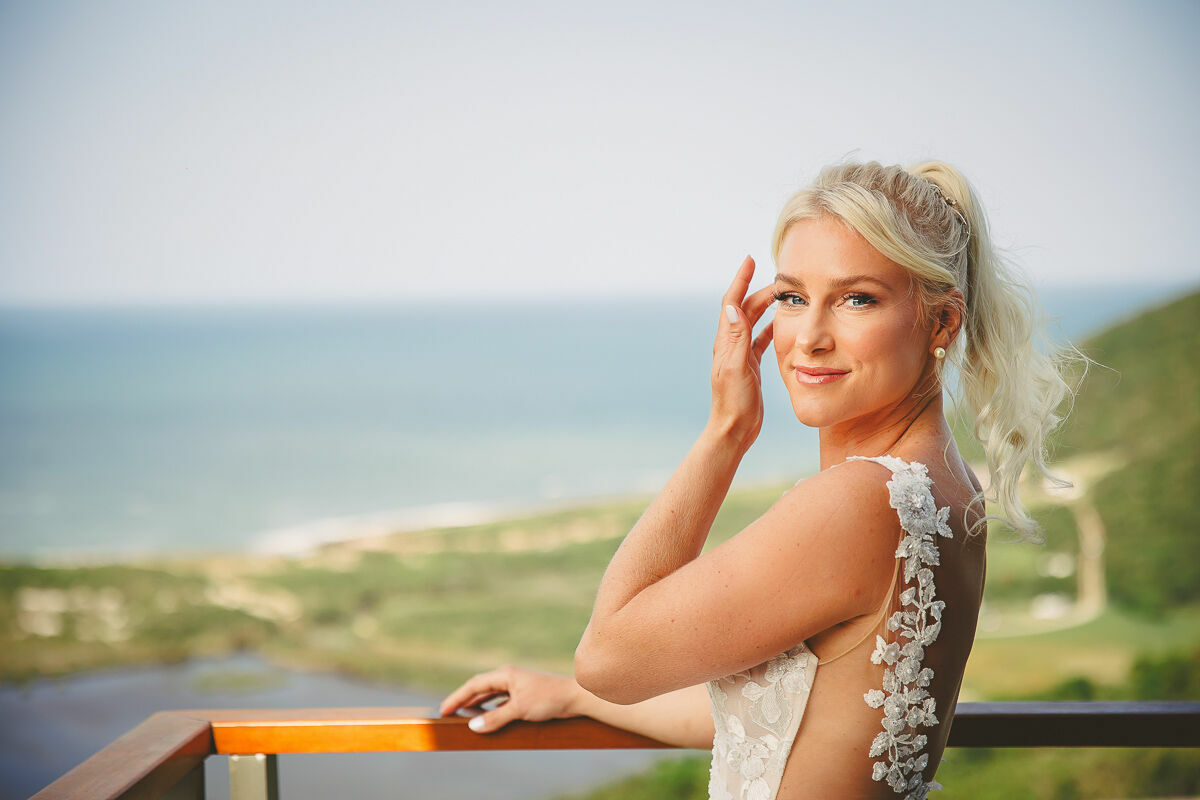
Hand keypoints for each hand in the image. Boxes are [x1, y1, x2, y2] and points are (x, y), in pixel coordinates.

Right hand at [439, 665, 581, 733]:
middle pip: (479, 687)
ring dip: (476, 703)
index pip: (474, 685)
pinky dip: (489, 707)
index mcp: (505, 674)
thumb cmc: (549, 698)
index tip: (444, 709)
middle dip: (463, 699)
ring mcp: (516, 685)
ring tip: (462, 714)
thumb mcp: (519, 709)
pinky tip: (486, 715)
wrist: (574, 697)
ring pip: (489, 694)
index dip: (457, 697)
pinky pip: (499, 700)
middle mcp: (508, 677)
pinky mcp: (523, 694)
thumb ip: (496, 717)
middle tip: (447, 712)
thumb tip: (473, 726)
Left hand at [710, 255, 774, 452]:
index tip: (749, 260)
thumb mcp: (736, 369)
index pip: (731, 303)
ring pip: (754, 323)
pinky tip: (783, 324)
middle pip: (745, 309)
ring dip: (766, 307)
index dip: (740, 280)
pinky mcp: (750, 367)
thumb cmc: (733, 403)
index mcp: (725, 343)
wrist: (734, 430)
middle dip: (759, 290)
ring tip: (784, 295)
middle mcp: (731, 345)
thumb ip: (736, 339)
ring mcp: (740, 356)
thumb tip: (733, 306)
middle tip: (780, 278)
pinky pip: (761, 341)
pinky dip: (771, 329)